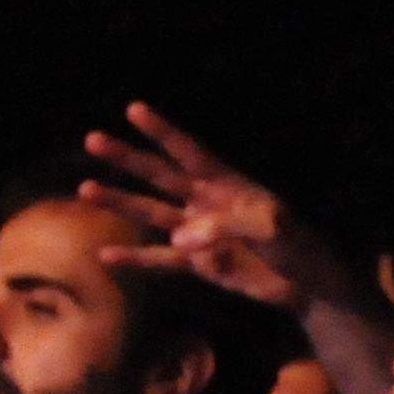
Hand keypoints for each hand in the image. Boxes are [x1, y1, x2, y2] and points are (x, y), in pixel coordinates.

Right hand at [77, 104, 351, 315]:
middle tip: (93, 139)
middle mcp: (206, 203)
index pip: (189, 152)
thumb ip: (225, 226)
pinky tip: (105, 255)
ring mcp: (199, 233)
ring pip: (152, 213)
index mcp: (227, 185)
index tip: (135, 109)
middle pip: (160, 176)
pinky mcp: (199, 264)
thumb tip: (177, 238)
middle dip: (127, 158)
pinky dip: (135, 259)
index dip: (163, 132)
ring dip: (120, 201)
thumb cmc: (297, 245)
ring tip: (85, 188)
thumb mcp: (271, 227)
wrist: (308, 284)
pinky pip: (161, 260)